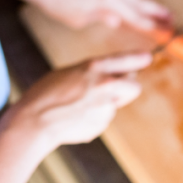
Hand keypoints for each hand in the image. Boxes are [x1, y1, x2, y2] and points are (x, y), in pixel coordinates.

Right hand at [7, 52, 151, 153]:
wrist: (35, 121)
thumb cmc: (45, 94)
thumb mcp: (68, 73)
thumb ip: (91, 73)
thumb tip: (108, 78)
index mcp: (93, 67)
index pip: (125, 60)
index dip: (138, 59)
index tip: (147, 57)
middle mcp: (104, 85)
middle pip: (134, 86)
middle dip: (129, 86)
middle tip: (116, 87)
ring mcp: (105, 107)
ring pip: (114, 104)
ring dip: (104, 104)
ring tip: (78, 106)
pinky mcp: (101, 125)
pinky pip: (102, 119)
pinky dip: (93, 118)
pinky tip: (74, 117)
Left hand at [30, 0, 170, 33]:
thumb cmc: (53, 0)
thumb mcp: (79, 18)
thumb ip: (103, 17)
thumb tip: (118, 19)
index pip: (137, 16)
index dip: (154, 26)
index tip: (169, 32)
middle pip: (139, 0)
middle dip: (156, 11)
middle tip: (172, 20)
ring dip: (138, 1)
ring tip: (153, 11)